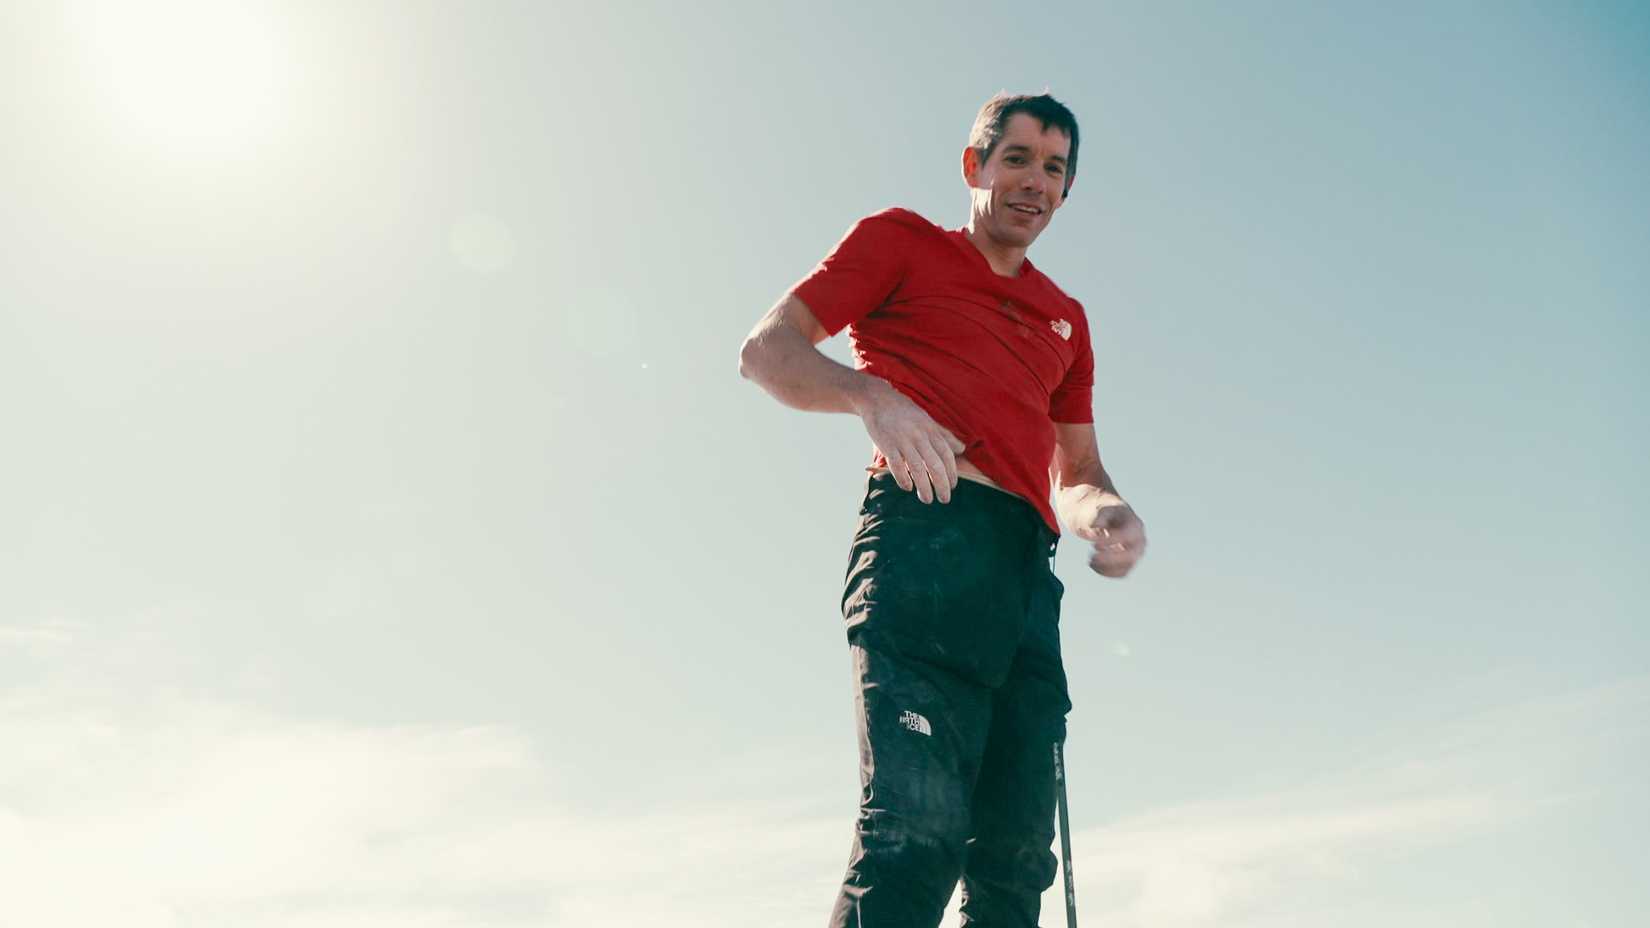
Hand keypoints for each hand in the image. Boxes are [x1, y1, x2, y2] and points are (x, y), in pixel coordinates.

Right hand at [853, 377, 964, 503]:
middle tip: (945, 499)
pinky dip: (903, 479)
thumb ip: (944, 435)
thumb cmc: (904, 411)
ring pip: (917, 469)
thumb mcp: (927, 420)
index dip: (952, 472)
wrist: (878, 399)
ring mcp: (902, 440)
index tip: (953, 485)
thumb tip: (962, 449)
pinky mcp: (887, 445)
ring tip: (927, 499)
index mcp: (930, 430)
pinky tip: (907, 488)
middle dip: (942, 485)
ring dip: (924, 487)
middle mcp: (919, 436)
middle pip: (935, 465)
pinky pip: (897, 466)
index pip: (946, 454)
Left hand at [1071, 494, 1145, 577]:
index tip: (1094, 543)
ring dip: (1107, 568)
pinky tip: (1093, 564)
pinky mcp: (1128, 562)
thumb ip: (1098, 516)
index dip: (1111, 541)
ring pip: (1126, 567)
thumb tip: (1095, 525)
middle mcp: (1139, 540)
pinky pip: (1121, 573)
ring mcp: (1135, 553)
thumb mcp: (1098, 509)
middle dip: (1111, 559)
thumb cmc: (1099, 511)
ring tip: (1090, 560)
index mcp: (1134, 524)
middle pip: (1131, 555)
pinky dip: (1106, 572)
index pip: (1127, 536)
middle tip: (1092, 557)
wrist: (1098, 516)